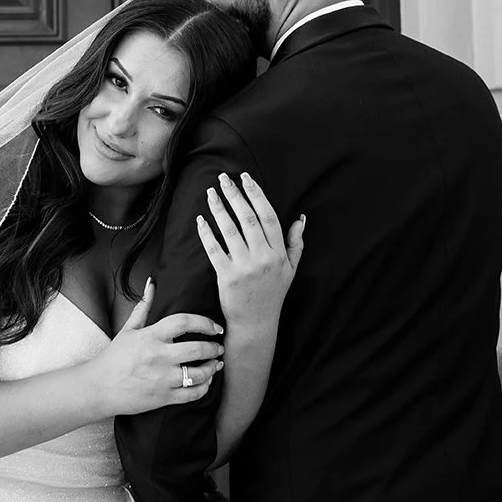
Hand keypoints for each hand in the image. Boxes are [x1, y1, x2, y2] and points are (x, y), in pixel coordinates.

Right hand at [93, 281, 224, 416]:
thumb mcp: (128, 329)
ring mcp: (162, 379)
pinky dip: (204, 388)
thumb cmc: (114, 358)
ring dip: (213, 368)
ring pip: (199, 374)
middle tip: (219, 347)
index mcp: (151, 336)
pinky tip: (206, 381)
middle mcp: (158, 356)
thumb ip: (144, 307)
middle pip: (197, 349)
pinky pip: (192, 394)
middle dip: (214, 348)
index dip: (205, 323)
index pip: (184, 322)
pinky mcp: (163, 398)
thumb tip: (152, 284)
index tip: (215, 327)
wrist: (99, 388)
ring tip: (216, 364)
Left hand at [197, 173, 304, 333]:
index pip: (268, 216)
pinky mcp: (226, 277)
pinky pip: (214, 250)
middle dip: (235, 195)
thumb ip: (295, 243)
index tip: (246, 178)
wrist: (256, 323)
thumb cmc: (273, 293)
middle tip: (224, 178)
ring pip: (230, 230)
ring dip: (219, 208)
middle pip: (247, 218)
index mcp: (278, 253)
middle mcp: (263, 258)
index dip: (257, 195)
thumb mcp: (291, 269)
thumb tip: (301, 218)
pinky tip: (200, 219)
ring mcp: (244, 267)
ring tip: (210, 193)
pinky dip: (206, 233)